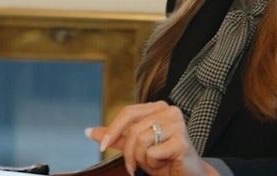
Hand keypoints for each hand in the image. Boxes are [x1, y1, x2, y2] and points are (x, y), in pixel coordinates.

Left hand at [85, 101, 218, 175]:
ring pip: (141, 140)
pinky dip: (154, 164)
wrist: (187, 175)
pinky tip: (165, 164)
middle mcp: (169, 111)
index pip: (128, 112)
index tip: (103, 146)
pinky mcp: (182, 141)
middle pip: (133, 128)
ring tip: (154, 163)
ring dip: (142, 159)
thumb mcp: (136, 147)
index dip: (113, 129)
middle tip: (131, 166)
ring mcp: (177, 124)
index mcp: (157, 107)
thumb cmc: (163, 160)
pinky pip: (153, 152)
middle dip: (128, 151)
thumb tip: (89, 131)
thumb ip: (116, 137)